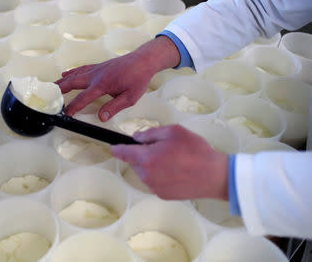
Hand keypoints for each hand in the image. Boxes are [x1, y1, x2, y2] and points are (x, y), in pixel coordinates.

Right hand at [56, 36, 179, 120]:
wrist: (143, 60)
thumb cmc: (138, 78)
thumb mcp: (130, 97)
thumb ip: (114, 107)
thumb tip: (101, 117)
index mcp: (103, 84)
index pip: (84, 97)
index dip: (73, 107)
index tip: (66, 114)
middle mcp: (96, 75)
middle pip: (73, 83)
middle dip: (60, 90)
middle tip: (49, 96)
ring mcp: (96, 69)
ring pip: (74, 75)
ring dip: (62, 81)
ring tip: (51, 87)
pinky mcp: (98, 66)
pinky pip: (81, 69)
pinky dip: (71, 72)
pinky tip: (65, 74)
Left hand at [111, 125, 228, 199]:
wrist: (215, 175)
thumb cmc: (195, 151)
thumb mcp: (173, 132)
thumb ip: (150, 133)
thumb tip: (137, 137)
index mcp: (147, 158)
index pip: (124, 153)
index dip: (117, 148)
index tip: (113, 147)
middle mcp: (147, 175)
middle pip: (136, 162)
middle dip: (144, 154)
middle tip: (164, 148)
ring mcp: (154, 187)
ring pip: (146, 172)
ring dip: (153, 165)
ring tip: (174, 160)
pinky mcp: (163, 195)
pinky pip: (155, 181)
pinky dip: (161, 175)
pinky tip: (177, 170)